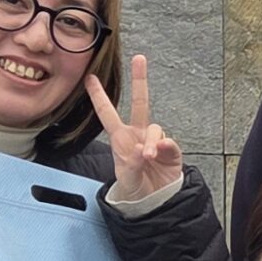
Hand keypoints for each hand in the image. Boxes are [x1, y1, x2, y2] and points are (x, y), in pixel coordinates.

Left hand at [88, 54, 183, 203]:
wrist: (154, 201)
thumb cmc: (135, 187)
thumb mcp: (126, 179)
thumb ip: (133, 164)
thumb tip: (146, 150)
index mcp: (121, 138)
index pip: (107, 113)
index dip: (99, 96)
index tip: (90, 78)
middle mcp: (138, 134)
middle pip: (140, 102)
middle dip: (140, 80)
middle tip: (140, 58)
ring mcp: (155, 141)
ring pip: (154, 129)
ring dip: (150, 141)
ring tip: (148, 156)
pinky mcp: (171, 151)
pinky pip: (169, 142)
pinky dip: (165, 146)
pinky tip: (160, 152)